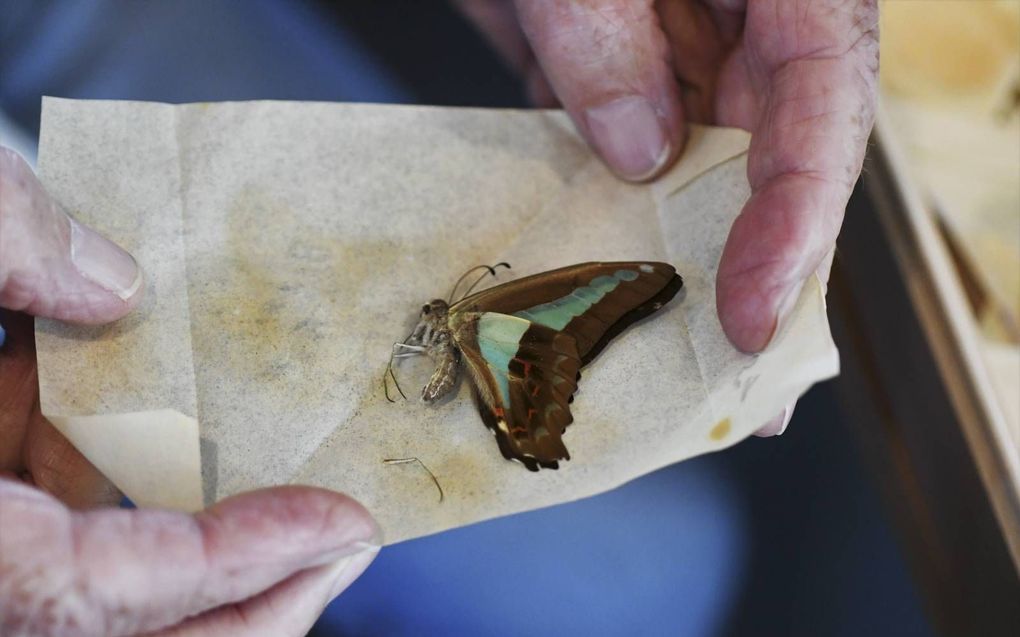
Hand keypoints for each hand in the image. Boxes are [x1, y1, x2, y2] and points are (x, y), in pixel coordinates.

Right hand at [0, 147, 379, 634]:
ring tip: (281, 479)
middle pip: (115, 628)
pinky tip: (132, 397)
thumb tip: (115, 277)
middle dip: (245, 597)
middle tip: (343, 545)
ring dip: (184, 528)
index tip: (344, 524)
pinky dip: (94, 471)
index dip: (238, 561)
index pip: (98, 593)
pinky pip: (40, 515)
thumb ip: (5, 245)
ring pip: (86, 578)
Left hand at [460, 0, 877, 432]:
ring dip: (689, 275)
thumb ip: (605, 30)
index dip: (795, 217)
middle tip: (751, 391)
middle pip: (773, 164)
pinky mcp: (598, 76)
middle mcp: (737, 24)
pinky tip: (608, 300)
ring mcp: (668, 55)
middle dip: (765, 279)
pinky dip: (613, 228)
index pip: (820, 104)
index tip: (754, 309)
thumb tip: (639, 150)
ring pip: (696, 178)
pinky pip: (617, 161)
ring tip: (685, 376)